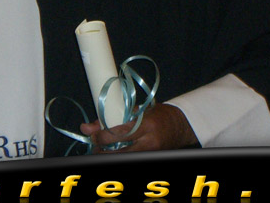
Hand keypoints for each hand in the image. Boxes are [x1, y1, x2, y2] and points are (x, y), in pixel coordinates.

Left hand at [80, 103, 197, 152]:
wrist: (182, 127)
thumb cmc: (160, 114)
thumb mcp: (138, 110)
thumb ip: (115, 116)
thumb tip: (87, 126)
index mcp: (146, 125)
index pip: (119, 133)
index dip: (101, 136)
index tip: (92, 134)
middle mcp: (149, 142)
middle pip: (118, 152)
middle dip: (102, 150)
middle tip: (94, 146)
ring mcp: (150, 154)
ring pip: (122, 158)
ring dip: (109, 154)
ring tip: (102, 149)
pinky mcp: (149, 159)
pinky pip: (130, 158)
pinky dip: (119, 155)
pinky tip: (114, 151)